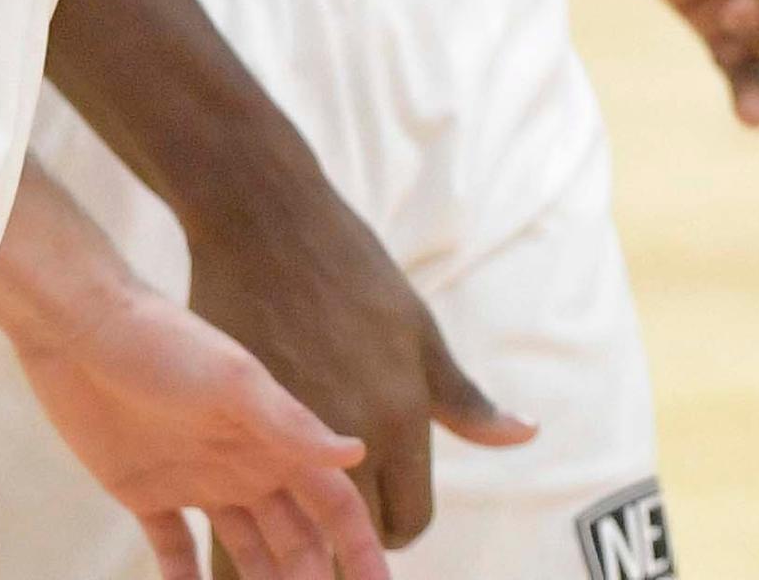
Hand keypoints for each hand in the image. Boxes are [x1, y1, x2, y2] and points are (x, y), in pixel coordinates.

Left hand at [0, 247, 383, 579]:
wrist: (82, 326)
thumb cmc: (165, 342)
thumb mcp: (232, 382)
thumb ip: (291, 423)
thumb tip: (359, 453)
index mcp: (277, 439)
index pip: (335, 505)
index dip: (360, 550)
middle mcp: (247, 464)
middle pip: (296, 538)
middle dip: (313, 577)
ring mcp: (199, 480)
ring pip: (244, 552)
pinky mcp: (146, 491)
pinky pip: (174, 552)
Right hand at [180, 152, 534, 548]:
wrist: (265, 221)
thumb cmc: (353, 270)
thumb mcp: (419, 331)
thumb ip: (465, 401)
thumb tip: (527, 435)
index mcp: (400, 420)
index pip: (408, 521)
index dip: (398, 519)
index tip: (382, 501)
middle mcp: (348, 439)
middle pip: (353, 536)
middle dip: (348, 534)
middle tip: (335, 512)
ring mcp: (284, 436)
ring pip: (290, 532)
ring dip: (292, 534)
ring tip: (288, 522)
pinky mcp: (231, 424)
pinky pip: (236, 505)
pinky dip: (244, 514)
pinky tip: (244, 498)